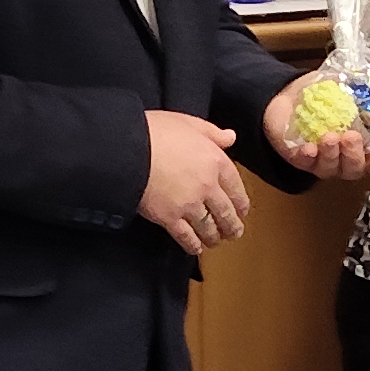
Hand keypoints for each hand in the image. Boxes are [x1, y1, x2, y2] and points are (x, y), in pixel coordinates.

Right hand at [140, 108, 248, 254]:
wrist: (127, 150)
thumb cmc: (154, 132)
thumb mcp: (188, 122)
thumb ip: (211, 132)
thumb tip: (230, 137)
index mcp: (215, 161)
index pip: (236, 187)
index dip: (241, 202)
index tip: (242, 210)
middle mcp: (207, 186)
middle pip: (225, 212)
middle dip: (232, 226)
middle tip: (234, 232)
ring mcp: (189, 204)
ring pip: (209, 227)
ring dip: (215, 237)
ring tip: (216, 241)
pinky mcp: (169, 218)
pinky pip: (186, 236)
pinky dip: (193, 245)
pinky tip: (195, 248)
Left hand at [261, 70, 369, 182]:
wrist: (294, 95)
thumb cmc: (331, 96)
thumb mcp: (361, 87)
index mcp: (364, 148)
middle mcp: (344, 159)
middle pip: (354, 169)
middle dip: (355, 155)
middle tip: (353, 137)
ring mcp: (321, 161)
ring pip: (330, 168)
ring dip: (332, 154)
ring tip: (330, 136)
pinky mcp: (299, 158)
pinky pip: (304, 163)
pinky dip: (307, 157)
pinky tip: (309, 147)